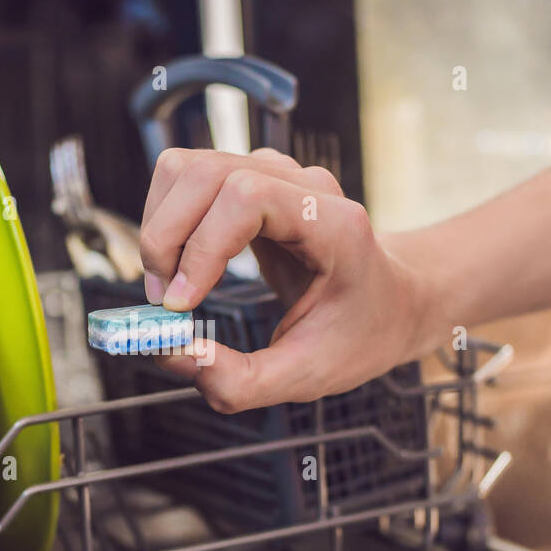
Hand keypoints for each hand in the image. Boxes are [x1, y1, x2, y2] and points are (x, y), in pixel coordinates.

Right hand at [138, 147, 434, 412]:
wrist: (391, 301)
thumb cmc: (359, 333)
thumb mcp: (308, 375)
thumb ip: (240, 380)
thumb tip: (173, 356)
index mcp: (334, 226)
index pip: (249, 198)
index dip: (202, 246)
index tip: (182, 304)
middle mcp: (304, 186)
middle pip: (206, 175)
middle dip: (167, 238)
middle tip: (165, 302)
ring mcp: (275, 175)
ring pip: (187, 169)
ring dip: (160, 226)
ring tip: (168, 284)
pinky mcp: (249, 181)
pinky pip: (187, 180)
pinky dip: (166, 219)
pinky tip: (180, 265)